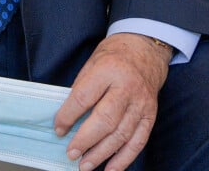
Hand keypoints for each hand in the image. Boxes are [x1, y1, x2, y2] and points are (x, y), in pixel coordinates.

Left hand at [54, 33, 170, 170]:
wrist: (145, 49)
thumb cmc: (115, 55)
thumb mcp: (93, 62)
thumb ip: (82, 87)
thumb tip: (68, 117)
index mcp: (108, 70)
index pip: (84, 97)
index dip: (68, 116)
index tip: (58, 128)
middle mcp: (127, 88)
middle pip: (105, 120)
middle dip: (85, 140)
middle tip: (71, 153)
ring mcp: (141, 104)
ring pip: (121, 135)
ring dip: (101, 154)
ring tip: (85, 165)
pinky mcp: (150, 116)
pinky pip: (137, 142)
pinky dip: (124, 159)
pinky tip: (110, 169)